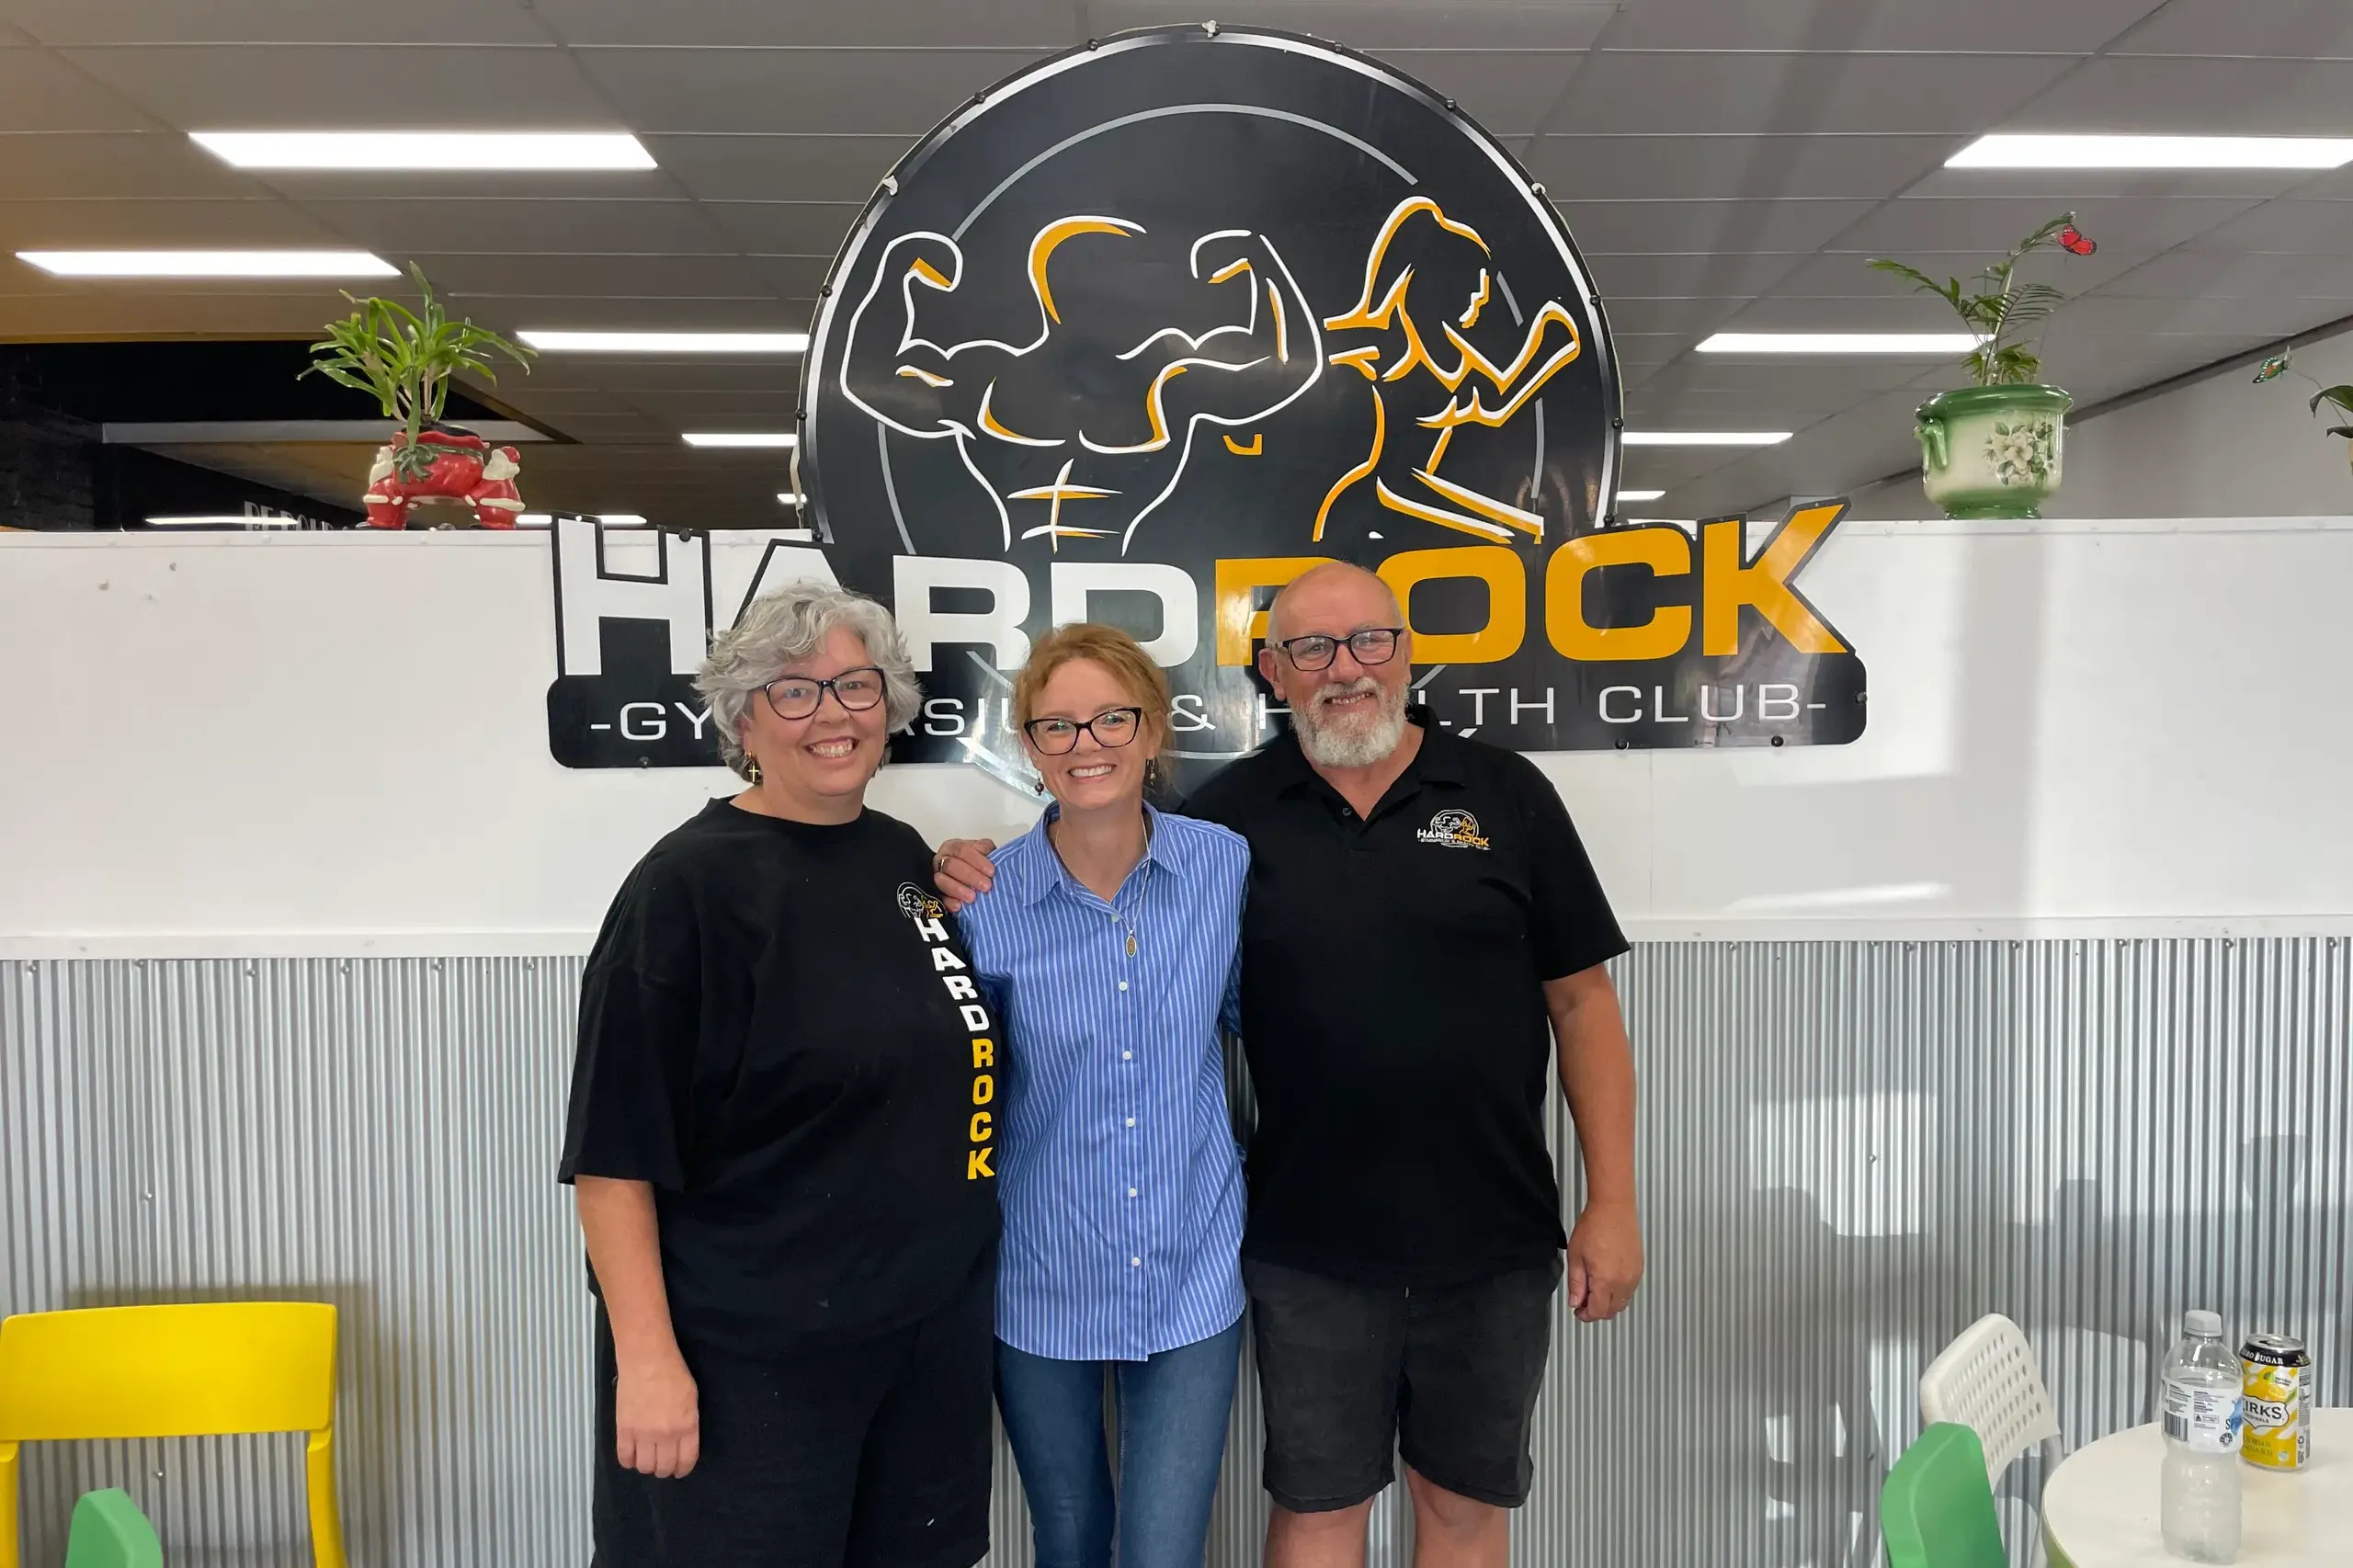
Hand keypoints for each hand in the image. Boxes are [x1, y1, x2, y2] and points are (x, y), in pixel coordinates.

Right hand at [614, 1350, 699, 1476]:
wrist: (646, 1359)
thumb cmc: (673, 1372)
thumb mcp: (691, 1398)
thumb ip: (688, 1423)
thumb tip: (682, 1441)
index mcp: (687, 1426)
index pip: (686, 1461)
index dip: (682, 1469)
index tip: (679, 1470)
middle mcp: (666, 1435)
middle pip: (663, 1468)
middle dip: (664, 1469)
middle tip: (662, 1463)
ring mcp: (643, 1434)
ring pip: (644, 1466)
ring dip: (646, 1466)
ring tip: (647, 1457)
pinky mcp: (624, 1430)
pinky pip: (624, 1457)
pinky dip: (628, 1461)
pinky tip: (632, 1455)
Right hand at [933, 838, 998, 909]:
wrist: (972, 882)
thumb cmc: (978, 866)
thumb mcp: (985, 853)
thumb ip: (985, 848)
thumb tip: (983, 850)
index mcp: (953, 847)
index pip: (962, 850)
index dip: (977, 860)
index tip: (991, 871)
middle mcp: (941, 860)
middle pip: (951, 865)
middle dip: (969, 876)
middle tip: (986, 886)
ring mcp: (935, 877)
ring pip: (941, 881)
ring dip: (958, 889)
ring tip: (973, 898)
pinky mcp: (934, 894)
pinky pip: (938, 898)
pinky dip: (948, 902)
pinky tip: (959, 906)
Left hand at [1565, 1200, 1641, 1322]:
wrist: (1614, 1208)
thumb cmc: (1594, 1226)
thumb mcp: (1576, 1256)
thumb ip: (1576, 1283)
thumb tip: (1575, 1302)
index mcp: (1606, 1280)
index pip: (1598, 1311)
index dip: (1586, 1315)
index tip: (1578, 1311)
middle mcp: (1624, 1281)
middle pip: (1612, 1311)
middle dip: (1596, 1310)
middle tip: (1583, 1301)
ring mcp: (1634, 1275)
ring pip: (1622, 1302)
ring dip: (1608, 1302)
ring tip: (1594, 1289)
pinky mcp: (1639, 1268)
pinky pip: (1629, 1290)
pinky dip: (1618, 1292)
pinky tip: (1606, 1280)